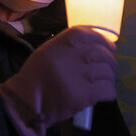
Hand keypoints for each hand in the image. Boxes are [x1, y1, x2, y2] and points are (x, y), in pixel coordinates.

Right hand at [0, 27, 116, 135]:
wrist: (26, 101)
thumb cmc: (35, 77)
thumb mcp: (46, 53)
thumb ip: (66, 47)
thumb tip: (94, 46)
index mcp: (60, 43)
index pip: (88, 34)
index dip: (102, 39)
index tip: (109, 47)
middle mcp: (71, 56)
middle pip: (102, 53)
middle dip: (109, 60)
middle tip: (108, 67)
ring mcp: (79, 75)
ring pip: (107, 72)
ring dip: (108, 78)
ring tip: (102, 83)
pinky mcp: (85, 94)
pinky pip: (108, 90)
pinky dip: (109, 93)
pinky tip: (102, 95)